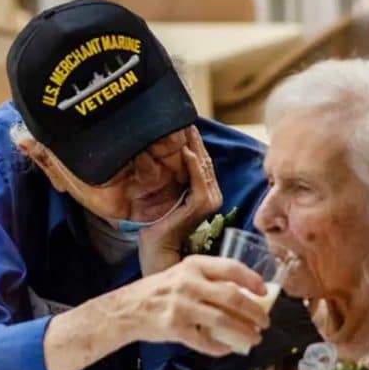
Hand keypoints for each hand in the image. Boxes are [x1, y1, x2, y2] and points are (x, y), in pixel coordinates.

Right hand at [44, 255, 268, 369]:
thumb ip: (209, 280)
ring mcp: (182, 306)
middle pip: (233, 297)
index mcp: (194, 265)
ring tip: (254, 338)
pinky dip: (221, 348)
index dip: (253, 280)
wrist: (128, 309)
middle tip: (264, 322)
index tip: (265, 292)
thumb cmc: (160, 290)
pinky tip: (228, 349)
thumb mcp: (183, 274)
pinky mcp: (175, 328)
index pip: (231, 268)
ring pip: (224, 321)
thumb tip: (246, 294)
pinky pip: (205, 341)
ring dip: (244, 332)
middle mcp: (189, 283)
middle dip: (254, 312)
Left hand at [138, 126, 222, 274]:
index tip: (185, 124)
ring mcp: (208, 202)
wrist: (157, 250)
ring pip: (203, 167)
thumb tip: (168, 156)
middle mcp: (211, 197)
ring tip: (187, 128)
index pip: (202, 163)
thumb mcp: (166, 197)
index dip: (195, 143)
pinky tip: (186, 151)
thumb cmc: (158, 227)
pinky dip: (193, 165)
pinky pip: (199, 179)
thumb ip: (174, 180)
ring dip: (196, 147)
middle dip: (196, 140)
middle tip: (187, 119)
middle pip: (204, 161)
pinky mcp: (200, 206)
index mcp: (205, 194)